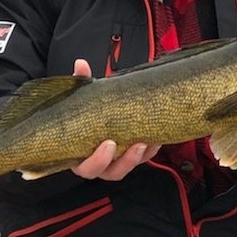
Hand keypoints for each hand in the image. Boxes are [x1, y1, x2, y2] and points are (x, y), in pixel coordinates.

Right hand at [70, 59, 160, 180]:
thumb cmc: (84, 111)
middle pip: (110, 173)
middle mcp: (97, 163)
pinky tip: (157, 138)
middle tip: (135, 144)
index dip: (97, 161)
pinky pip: (142, 159)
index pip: (86, 167)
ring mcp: (115, 162)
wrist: (95, 112)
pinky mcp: (130, 157)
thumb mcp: (83, 97)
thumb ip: (81, 82)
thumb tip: (80, 64)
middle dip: (125, 161)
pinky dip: (150, 150)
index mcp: (79, 155)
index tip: (109, 144)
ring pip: (127, 168)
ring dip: (139, 157)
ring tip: (149, 140)